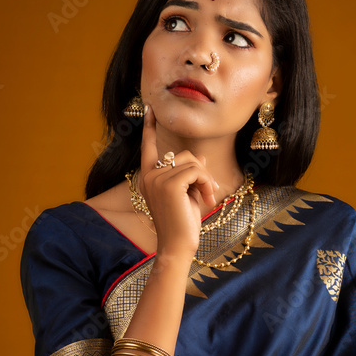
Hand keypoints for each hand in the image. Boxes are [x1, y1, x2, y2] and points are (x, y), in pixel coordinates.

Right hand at [139, 105, 217, 260]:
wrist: (178, 246)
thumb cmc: (183, 224)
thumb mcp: (189, 194)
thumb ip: (190, 174)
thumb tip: (201, 157)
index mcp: (148, 178)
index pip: (148, 147)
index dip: (149, 127)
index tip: (149, 108)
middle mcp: (149, 176)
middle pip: (182, 155)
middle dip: (200, 172)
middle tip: (206, 193)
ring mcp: (157, 179)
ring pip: (192, 162)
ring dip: (205, 180)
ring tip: (205, 198)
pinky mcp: (169, 183)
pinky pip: (196, 170)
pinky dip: (207, 183)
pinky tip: (206, 199)